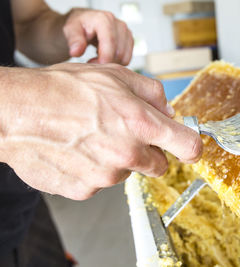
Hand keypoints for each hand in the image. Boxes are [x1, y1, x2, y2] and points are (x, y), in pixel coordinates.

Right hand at [0, 64, 201, 199]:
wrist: (17, 111)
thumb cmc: (63, 89)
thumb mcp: (116, 75)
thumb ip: (152, 93)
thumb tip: (168, 111)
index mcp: (141, 125)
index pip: (188, 146)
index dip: (192, 147)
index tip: (189, 148)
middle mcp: (128, 155)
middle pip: (159, 165)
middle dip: (147, 152)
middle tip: (124, 134)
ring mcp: (106, 177)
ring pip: (125, 172)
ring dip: (116, 159)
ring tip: (90, 137)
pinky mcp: (85, 190)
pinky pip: (100, 182)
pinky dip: (93, 169)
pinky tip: (76, 150)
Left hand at [63, 8, 133, 64]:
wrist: (86, 22)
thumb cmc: (79, 25)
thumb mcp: (70, 30)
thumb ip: (74, 40)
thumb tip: (76, 52)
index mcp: (104, 19)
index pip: (110, 42)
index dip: (105, 57)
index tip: (95, 65)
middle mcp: (119, 24)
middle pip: (118, 52)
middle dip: (105, 61)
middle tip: (90, 61)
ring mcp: (126, 32)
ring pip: (124, 57)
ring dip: (111, 63)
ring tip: (97, 58)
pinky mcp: (129, 40)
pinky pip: (127, 59)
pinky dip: (116, 62)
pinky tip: (105, 57)